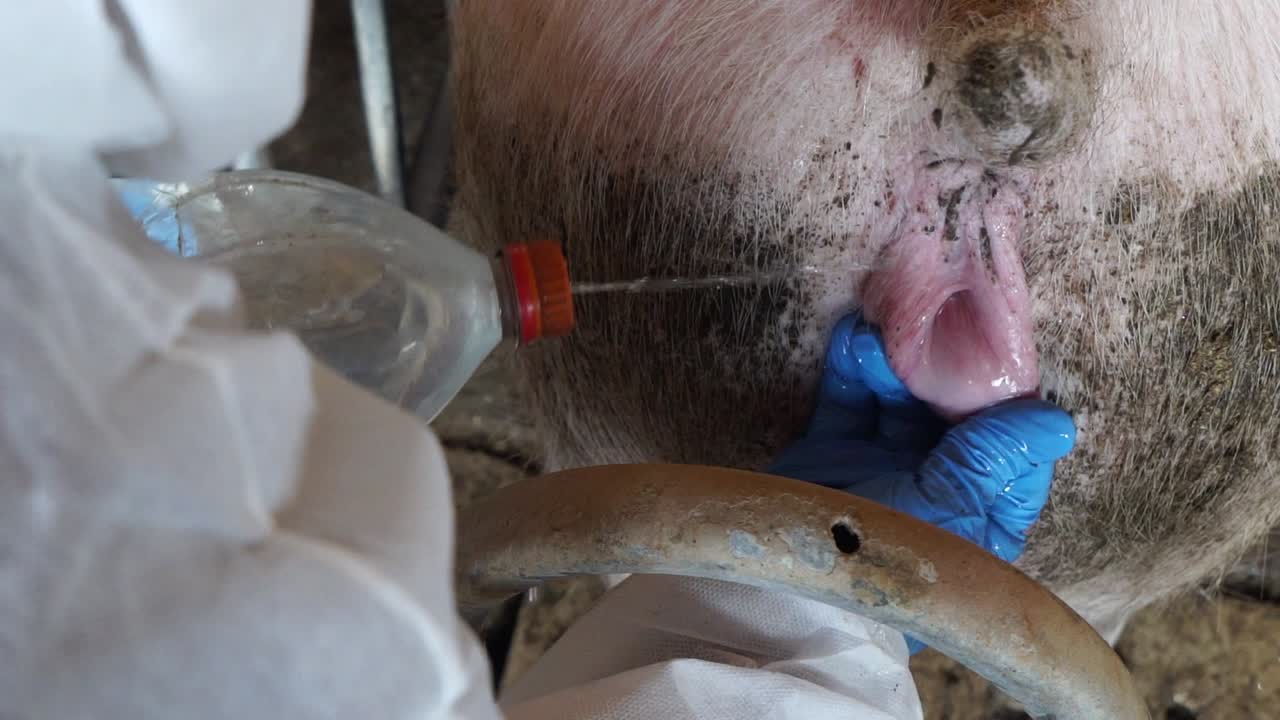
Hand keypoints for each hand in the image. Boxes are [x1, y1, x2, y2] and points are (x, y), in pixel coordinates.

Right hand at [768, 315, 1075, 650]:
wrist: (789, 586)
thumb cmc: (887, 559)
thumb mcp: (948, 510)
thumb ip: (992, 457)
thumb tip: (1056, 422)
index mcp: (979, 516)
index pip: (1012, 451)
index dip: (1009, 405)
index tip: (1000, 361)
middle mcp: (936, 488)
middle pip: (953, 416)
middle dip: (944, 372)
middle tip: (932, 334)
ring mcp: (882, 467)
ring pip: (900, 401)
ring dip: (895, 364)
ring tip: (882, 337)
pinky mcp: (832, 453)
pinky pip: (849, 401)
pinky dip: (852, 369)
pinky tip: (854, 339)